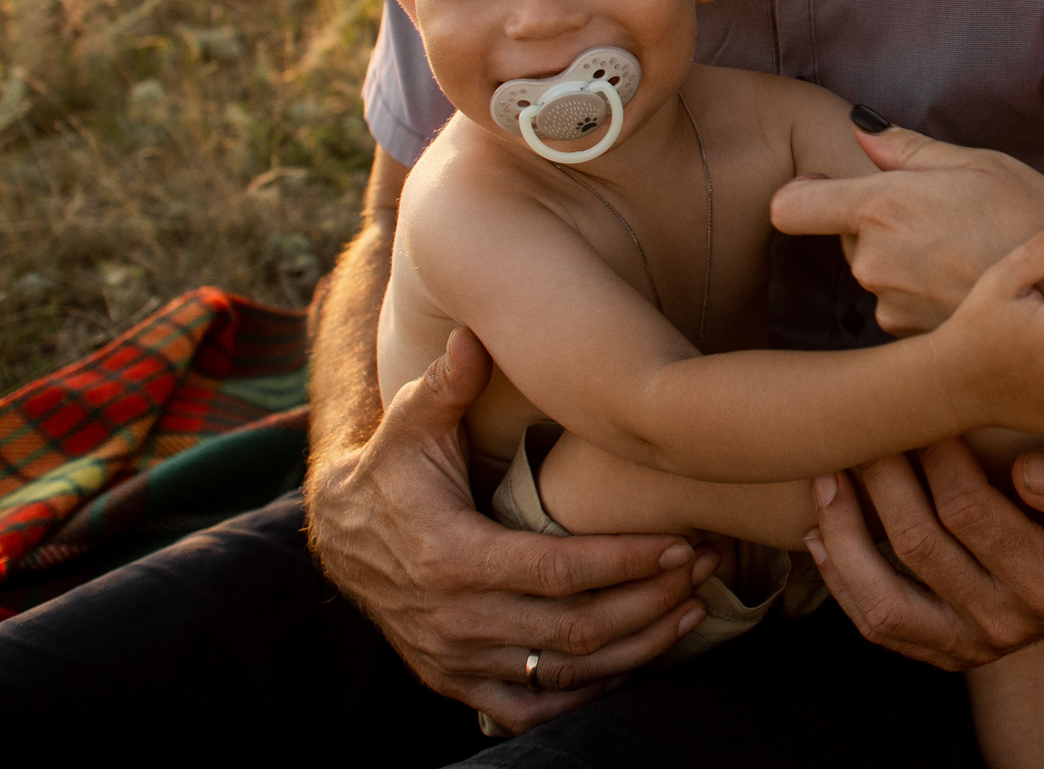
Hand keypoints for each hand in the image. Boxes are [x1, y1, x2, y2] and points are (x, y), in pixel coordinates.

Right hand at [304, 328, 719, 732]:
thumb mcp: (411, 423)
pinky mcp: (456, 682)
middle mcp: (456, 621)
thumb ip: (446, 384)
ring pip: (564, 674)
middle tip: (704, 570)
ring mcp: (456, 660)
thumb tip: (470, 337)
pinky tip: (632, 663)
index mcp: (451, 558)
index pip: (558, 573)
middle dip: (649, 601)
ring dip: (636, 649)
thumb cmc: (391, 470)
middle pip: (575, 629)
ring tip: (691, 612)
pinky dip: (586, 693)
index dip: (625, 562)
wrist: (339, 537)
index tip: (682, 543)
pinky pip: (531, 706)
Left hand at [773, 122, 1043, 335]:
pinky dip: (921, 296)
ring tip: (961, 255)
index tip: (826, 191)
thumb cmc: (1033, 218)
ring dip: (903, 264)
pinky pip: (897, 307)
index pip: (791, 207)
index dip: (803, 196)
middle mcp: (873, 261)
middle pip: (846, 238)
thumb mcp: (977, 164)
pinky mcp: (908, 337)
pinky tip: (964, 285)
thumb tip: (859, 130)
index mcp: (882, 206)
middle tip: (940, 221)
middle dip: (879, 228)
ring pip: (875, 274)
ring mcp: (889, 305)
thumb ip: (906, 150)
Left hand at [802, 437, 1043, 670]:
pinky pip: (881, 626)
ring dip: (844, 537)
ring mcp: (973, 647)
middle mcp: (1006, 625)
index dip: (933, 456)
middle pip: (918, 548)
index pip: (968, 511)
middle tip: (860, 432)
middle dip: (880, 482)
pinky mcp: (948, 653)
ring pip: (884, 602)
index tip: (917, 410)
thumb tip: (1030, 474)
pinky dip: (842, 582)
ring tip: (827, 480)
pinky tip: (822, 534)